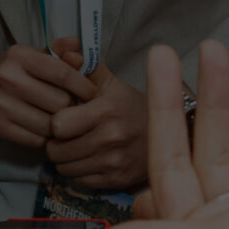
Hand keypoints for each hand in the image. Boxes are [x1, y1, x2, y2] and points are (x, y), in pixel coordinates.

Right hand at [0, 41, 100, 148]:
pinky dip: (46, 137)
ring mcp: (1, 105)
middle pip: (60, 102)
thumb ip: (60, 51)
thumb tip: (80, 52)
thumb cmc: (13, 68)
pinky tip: (46, 129)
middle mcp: (8, 79)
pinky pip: (36, 140)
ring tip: (63, 119)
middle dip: (72, 106)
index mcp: (20, 56)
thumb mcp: (34, 53)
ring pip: (50, 125)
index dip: (83, 86)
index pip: (62, 73)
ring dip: (62, 125)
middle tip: (74, 107)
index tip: (92, 93)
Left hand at [45, 40, 147, 190]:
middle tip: (66, 134)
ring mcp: (114, 163)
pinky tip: (89, 157)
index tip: (64, 116)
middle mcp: (111, 139)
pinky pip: (80, 181)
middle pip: (56, 151)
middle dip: (56, 141)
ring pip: (65, 168)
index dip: (56, 121)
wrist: (172, 134)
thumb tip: (59, 48)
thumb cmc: (133, 104)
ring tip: (76, 144)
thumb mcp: (112, 80)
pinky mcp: (117, 181)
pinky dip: (79, 170)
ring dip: (65, 157)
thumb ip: (84, 63)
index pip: (58, 125)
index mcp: (107, 110)